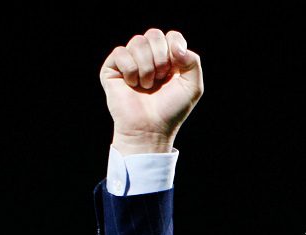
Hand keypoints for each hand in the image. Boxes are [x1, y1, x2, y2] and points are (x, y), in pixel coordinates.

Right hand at [101, 29, 203, 154]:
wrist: (150, 129)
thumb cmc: (170, 110)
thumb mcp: (192, 87)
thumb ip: (193, 62)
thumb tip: (175, 46)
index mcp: (168, 59)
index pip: (171, 36)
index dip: (174, 48)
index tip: (174, 70)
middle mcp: (148, 57)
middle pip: (153, 34)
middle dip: (160, 58)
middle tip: (159, 79)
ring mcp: (130, 61)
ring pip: (137, 42)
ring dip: (147, 67)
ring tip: (146, 86)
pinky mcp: (112, 67)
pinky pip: (121, 52)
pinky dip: (131, 70)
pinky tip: (132, 85)